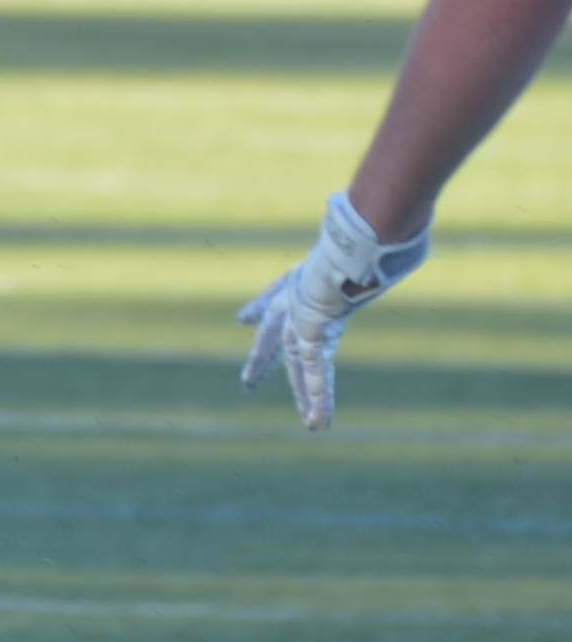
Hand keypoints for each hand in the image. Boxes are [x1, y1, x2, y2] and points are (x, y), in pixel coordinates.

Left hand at [235, 190, 427, 430]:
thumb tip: (398, 218)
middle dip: (262, 358)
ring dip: (303, 393)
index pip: (274, 296)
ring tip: (309, 422)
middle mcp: (296, 302)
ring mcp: (301, 321)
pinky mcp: (312, 338)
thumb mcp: (363, 238)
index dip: (259, 306)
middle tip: (247, 381)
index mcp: (303, 279)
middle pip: (275, 337)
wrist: (352, 248)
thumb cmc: (366, 238)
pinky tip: (318, 424)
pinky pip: (318, 376)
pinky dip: (321, 400)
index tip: (241, 319)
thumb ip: (373, 235)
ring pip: (299, 365)